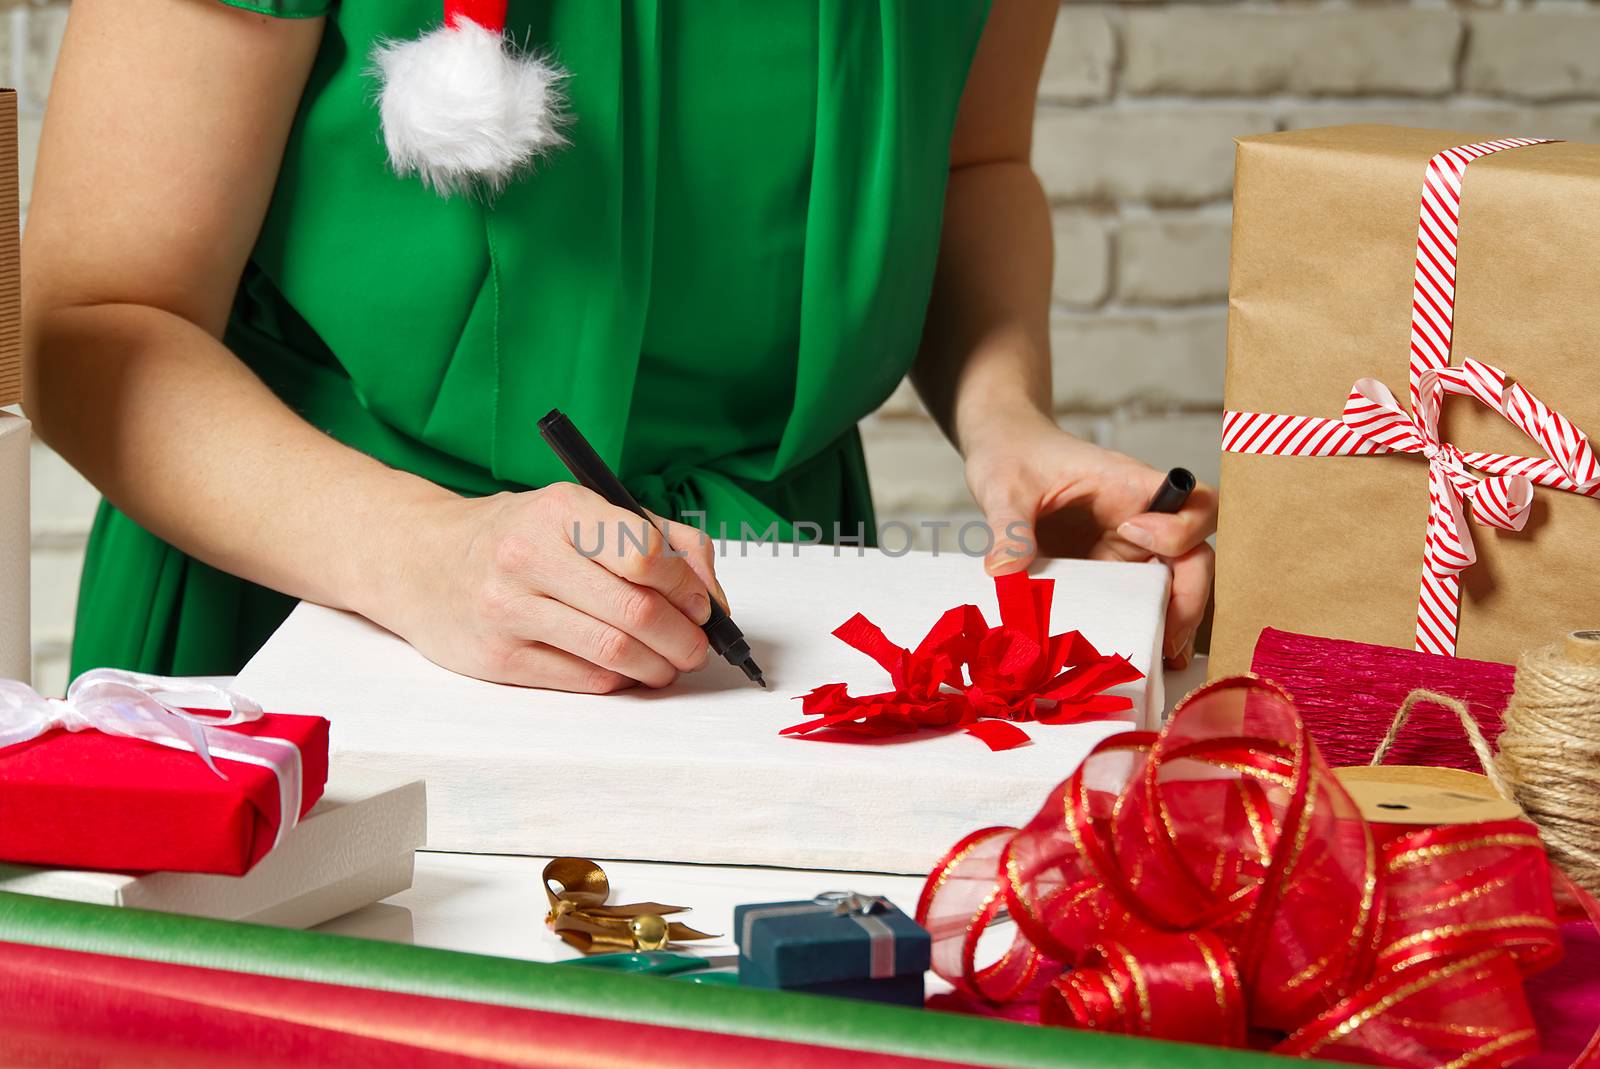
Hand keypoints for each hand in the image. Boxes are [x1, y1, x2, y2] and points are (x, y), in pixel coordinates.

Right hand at [374, 484, 724, 691]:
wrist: (424, 561)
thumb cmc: (523, 536)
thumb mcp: (584, 511)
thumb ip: (661, 540)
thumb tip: (712, 598)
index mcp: (561, 509)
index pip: (645, 554)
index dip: (688, 588)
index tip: (702, 606)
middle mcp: (529, 555)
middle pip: (636, 610)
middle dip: (683, 638)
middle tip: (696, 648)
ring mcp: (508, 609)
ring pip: (613, 652)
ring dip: (657, 667)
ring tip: (668, 665)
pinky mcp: (497, 658)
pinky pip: (582, 679)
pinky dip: (618, 680)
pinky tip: (624, 671)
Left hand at [964, 412, 1216, 668]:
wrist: (1003, 456)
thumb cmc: (1013, 456)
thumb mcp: (1004, 486)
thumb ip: (1009, 525)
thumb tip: (1003, 571)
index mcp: (1129, 485)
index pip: (1193, 502)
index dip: (1180, 527)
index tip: (1135, 534)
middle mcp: (1141, 518)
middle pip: (1196, 556)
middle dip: (1190, 596)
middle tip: (1166, 635)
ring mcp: (1128, 549)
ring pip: (1175, 585)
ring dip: (1174, 621)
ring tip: (1160, 659)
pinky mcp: (1108, 571)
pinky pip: (1138, 600)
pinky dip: (1143, 627)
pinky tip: (1138, 656)